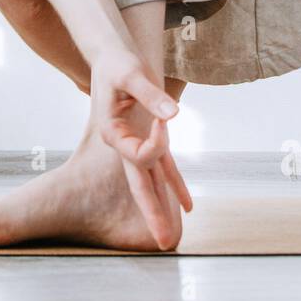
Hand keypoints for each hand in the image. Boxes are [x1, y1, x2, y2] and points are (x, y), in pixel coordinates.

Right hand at [90, 45, 192, 246]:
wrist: (112, 57)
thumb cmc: (117, 63)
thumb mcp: (131, 74)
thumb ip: (151, 96)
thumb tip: (173, 115)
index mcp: (113, 134)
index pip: (142, 152)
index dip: (158, 138)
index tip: (165, 112)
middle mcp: (123, 145)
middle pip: (140, 186)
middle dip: (153, 214)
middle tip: (164, 243)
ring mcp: (137, 144)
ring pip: (152, 183)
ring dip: (162, 209)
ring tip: (170, 239)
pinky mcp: (150, 137)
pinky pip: (164, 167)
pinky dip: (176, 185)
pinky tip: (188, 206)